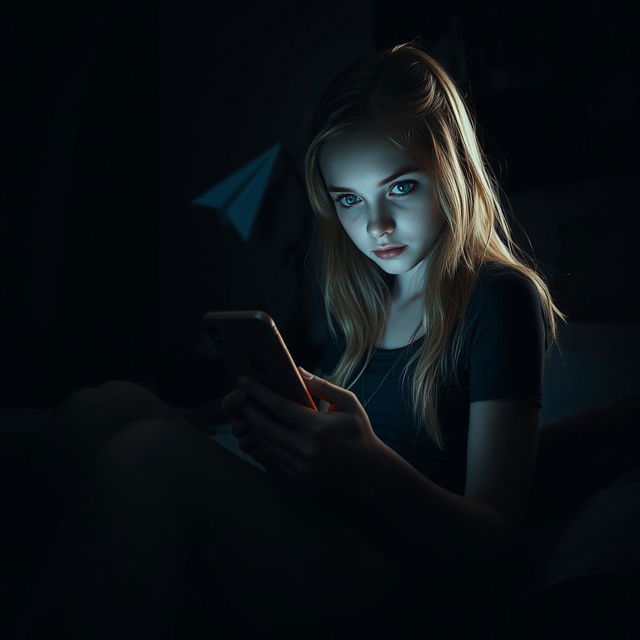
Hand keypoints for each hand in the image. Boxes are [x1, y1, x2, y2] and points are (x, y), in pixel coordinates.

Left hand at [224, 368, 382, 494]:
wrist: (369, 472)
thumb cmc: (359, 431)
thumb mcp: (348, 403)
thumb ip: (323, 386)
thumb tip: (298, 370)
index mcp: (318, 427)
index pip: (279, 406)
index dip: (258, 392)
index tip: (243, 381)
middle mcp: (306, 448)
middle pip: (265, 426)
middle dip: (248, 410)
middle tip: (238, 397)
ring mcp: (300, 467)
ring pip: (265, 444)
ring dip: (252, 427)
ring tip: (246, 412)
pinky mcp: (297, 478)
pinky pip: (272, 459)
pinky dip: (263, 444)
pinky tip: (260, 432)